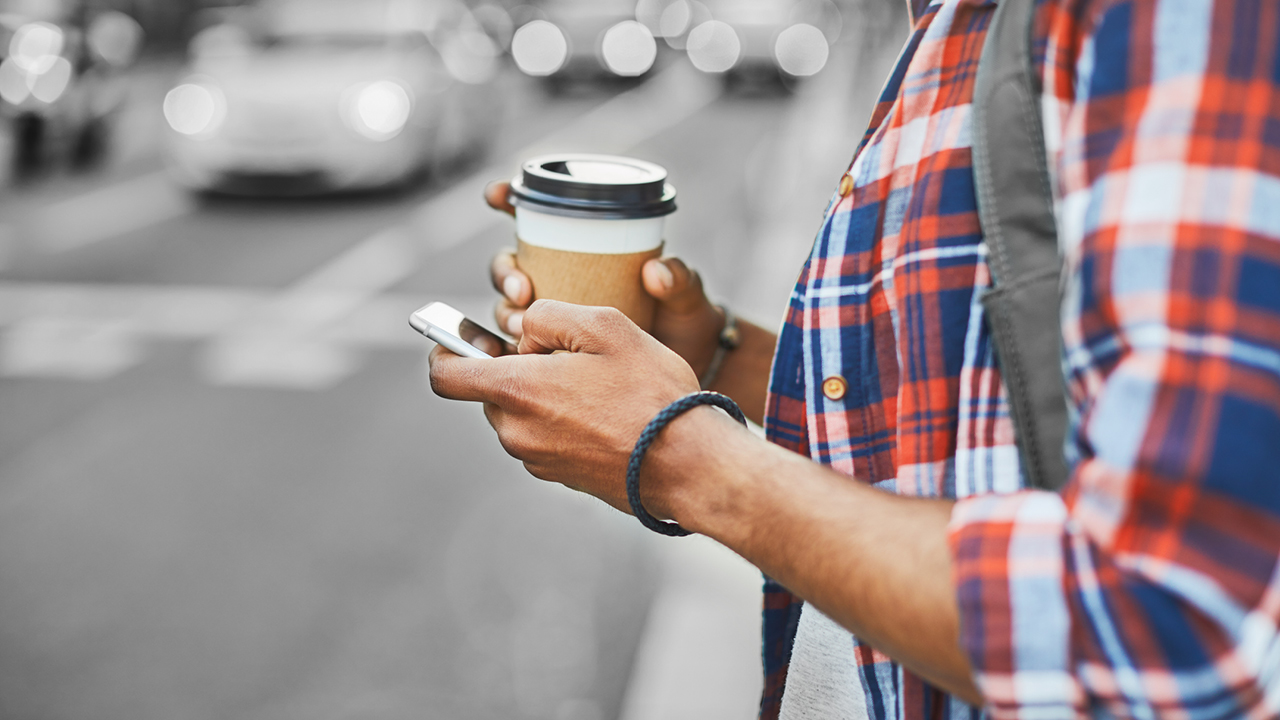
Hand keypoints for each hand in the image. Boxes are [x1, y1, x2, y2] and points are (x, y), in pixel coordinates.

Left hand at [429, 299, 700, 514]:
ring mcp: (538, 461)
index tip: (467, 338)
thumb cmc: (651, 392)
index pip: (446, 375)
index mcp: (516, 391)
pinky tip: (611, 415)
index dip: (448, 350)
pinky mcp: (563, 479)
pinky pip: (548, 439)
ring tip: (603, 388)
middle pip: (494, 391)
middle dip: (522, 369)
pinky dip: (567, 423)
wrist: (690, 465)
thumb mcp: (604, 325)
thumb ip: (547, 316)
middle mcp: (516, 433)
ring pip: (523, 415)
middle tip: (574, 357)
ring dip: (548, 396)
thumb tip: (523, 337)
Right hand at [484, 181, 725, 378]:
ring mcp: (553, 318)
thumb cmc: (685, 320)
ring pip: (508, 307)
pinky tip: (512, 354)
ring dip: (506, 312)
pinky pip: (517, 349)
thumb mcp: (686, 296)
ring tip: (521, 327)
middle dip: (506, 273)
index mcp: (584, 253)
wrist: (690, 367)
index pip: (536, 220)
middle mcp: (559, 280)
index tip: (496, 195)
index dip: (507, 201)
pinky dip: (508, 350)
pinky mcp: (551, 353)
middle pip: (509, 267)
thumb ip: (679, 280)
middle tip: (523, 289)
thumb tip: (655, 272)